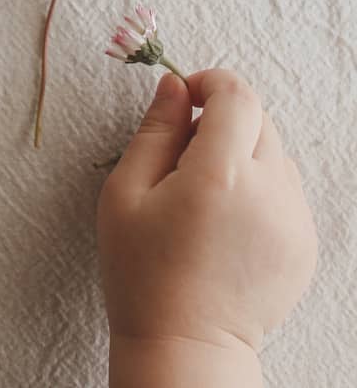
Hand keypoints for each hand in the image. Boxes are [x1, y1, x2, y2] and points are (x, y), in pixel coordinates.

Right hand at [99, 69, 315, 376]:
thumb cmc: (142, 272)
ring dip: (243, 154)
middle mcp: (267, 192)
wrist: (186, 346)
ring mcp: (293, 220)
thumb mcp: (126, 192)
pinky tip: (227, 221)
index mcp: (218, 176)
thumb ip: (155, 131)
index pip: (238, 95)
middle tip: (184, 155)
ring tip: (205, 195)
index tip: (186, 97)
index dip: (211, 82)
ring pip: (275, 153)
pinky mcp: (304, 243)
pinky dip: (260, 187)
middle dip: (223, 120)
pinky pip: (286, 190)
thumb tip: (175, 86)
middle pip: (259, 119)